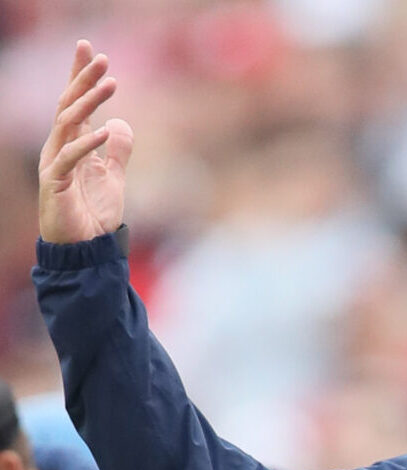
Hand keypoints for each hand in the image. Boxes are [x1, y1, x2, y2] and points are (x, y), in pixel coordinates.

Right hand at [38, 41, 133, 243]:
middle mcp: (58, 148)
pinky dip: (86, 143)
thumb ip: (116, 150)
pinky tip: (103, 129)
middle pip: (68, 105)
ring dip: (88, 101)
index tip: (90, 49)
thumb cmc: (93, 213)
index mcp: (71, 144)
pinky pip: (69, 157)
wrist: (84, 249)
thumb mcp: (112, 176)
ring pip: (67, 123)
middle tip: (101, 56)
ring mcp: (54, 164)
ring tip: (110, 83)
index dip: (80, 76)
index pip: (75, 103)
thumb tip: (119, 122)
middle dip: (83, 79)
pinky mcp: (54, 183)